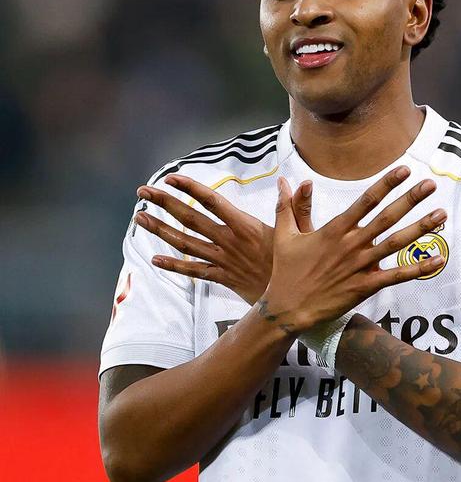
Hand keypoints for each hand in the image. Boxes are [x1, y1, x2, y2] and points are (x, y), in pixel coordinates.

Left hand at [134, 175, 313, 304]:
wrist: (291, 303)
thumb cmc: (297, 265)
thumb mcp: (301, 232)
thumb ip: (296, 206)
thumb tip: (299, 182)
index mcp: (245, 226)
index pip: (213, 202)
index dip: (190, 188)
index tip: (171, 178)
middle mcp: (228, 242)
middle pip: (191, 219)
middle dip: (164, 204)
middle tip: (143, 192)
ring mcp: (222, 260)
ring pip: (185, 243)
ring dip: (161, 231)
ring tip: (140, 218)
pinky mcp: (221, 277)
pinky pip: (193, 271)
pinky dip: (174, 266)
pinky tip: (155, 261)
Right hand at [261, 166, 446, 333]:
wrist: (288, 308)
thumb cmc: (286, 270)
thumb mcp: (283, 234)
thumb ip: (288, 206)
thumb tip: (284, 180)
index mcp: (335, 229)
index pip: (366, 201)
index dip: (386, 184)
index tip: (404, 170)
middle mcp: (351, 244)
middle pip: (387, 217)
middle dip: (410, 199)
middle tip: (431, 184)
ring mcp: (360, 265)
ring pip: (397, 243)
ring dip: (420, 228)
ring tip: (441, 214)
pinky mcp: (365, 286)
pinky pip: (397, 276)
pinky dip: (419, 268)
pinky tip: (439, 259)